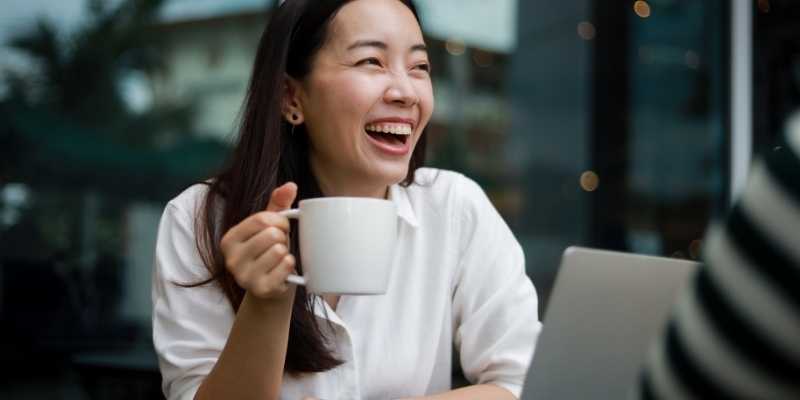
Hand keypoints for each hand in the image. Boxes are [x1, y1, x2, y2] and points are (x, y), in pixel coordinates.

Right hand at [220, 182, 297, 299]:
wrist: (270, 288)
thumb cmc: (268, 252)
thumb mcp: (269, 226)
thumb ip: (277, 204)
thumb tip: (290, 186)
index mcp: (229, 240)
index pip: (261, 219)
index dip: (280, 221)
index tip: (281, 228)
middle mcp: (231, 259)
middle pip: (271, 235)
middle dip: (283, 238)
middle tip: (279, 246)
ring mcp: (244, 276)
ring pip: (279, 250)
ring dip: (286, 253)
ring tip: (278, 259)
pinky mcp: (261, 289)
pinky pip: (285, 266)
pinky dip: (290, 266)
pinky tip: (283, 271)